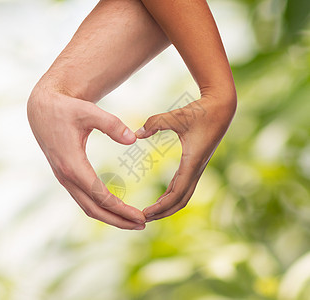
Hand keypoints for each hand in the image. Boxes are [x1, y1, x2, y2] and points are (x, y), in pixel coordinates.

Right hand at [27, 84, 145, 229]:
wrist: (43, 108)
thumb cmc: (66, 109)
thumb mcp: (89, 111)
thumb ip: (112, 124)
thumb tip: (133, 139)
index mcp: (72, 164)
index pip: (100, 196)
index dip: (121, 209)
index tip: (140, 217)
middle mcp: (66, 176)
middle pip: (94, 209)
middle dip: (118, 220)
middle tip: (142, 224)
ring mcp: (65, 178)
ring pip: (88, 207)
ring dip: (110, 217)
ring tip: (131, 221)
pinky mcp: (67, 175)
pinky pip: (84, 198)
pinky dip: (100, 207)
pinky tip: (114, 207)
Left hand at [135, 95, 235, 221]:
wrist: (221, 107)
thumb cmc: (201, 111)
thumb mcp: (177, 116)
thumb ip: (155, 123)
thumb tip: (136, 134)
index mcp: (192, 162)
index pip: (176, 193)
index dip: (161, 207)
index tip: (144, 214)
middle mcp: (196, 169)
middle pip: (180, 200)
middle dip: (163, 212)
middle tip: (143, 219)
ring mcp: (197, 167)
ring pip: (183, 195)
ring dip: (168, 205)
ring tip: (151, 212)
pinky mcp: (195, 163)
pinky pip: (184, 185)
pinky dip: (172, 194)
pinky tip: (163, 197)